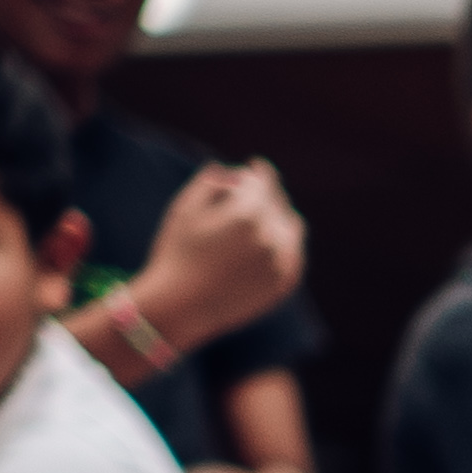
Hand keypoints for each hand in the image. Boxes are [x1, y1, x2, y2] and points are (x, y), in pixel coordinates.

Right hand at [132, 164, 304, 357]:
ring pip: (292, 226)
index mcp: (247, 214)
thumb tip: (232, 171)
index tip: (256, 165)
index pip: (263, 182)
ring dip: (279, 216)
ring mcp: (280, 262)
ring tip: (264, 214)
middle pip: (277, 202)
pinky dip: (286, 242)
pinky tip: (273, 239)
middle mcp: (270, 237)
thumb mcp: (185, 208)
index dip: (259, 171)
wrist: (181, 306)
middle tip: (255, 190)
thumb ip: (210, 182)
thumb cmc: (176, 254)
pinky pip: (295, 253)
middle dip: (265, 193)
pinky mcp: (283, 284)